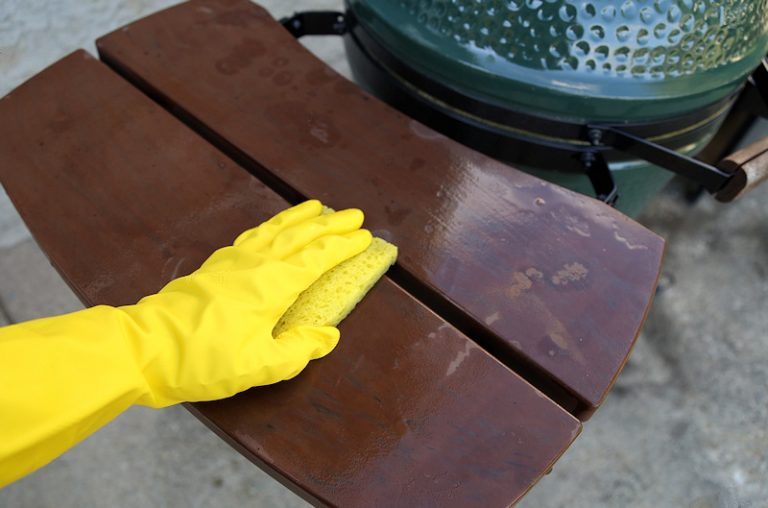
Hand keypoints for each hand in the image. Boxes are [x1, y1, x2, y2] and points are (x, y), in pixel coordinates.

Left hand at [120, 200, 371, 406]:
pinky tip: (271, 229)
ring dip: (299, 217)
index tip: (365, 236)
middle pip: (300, 235)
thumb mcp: (259, 366)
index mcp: (273, 285)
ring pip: (274, 229)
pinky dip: (270, 227)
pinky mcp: (213, 267)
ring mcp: (231, 261)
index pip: (318, 258)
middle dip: (330, 224)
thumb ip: (298, 350)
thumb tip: (328, 335)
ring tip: (317, 206)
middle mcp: (255, 264)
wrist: (144, 348)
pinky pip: (252, 236)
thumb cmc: (203, 359)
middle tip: (354, 214)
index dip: (343, 246)